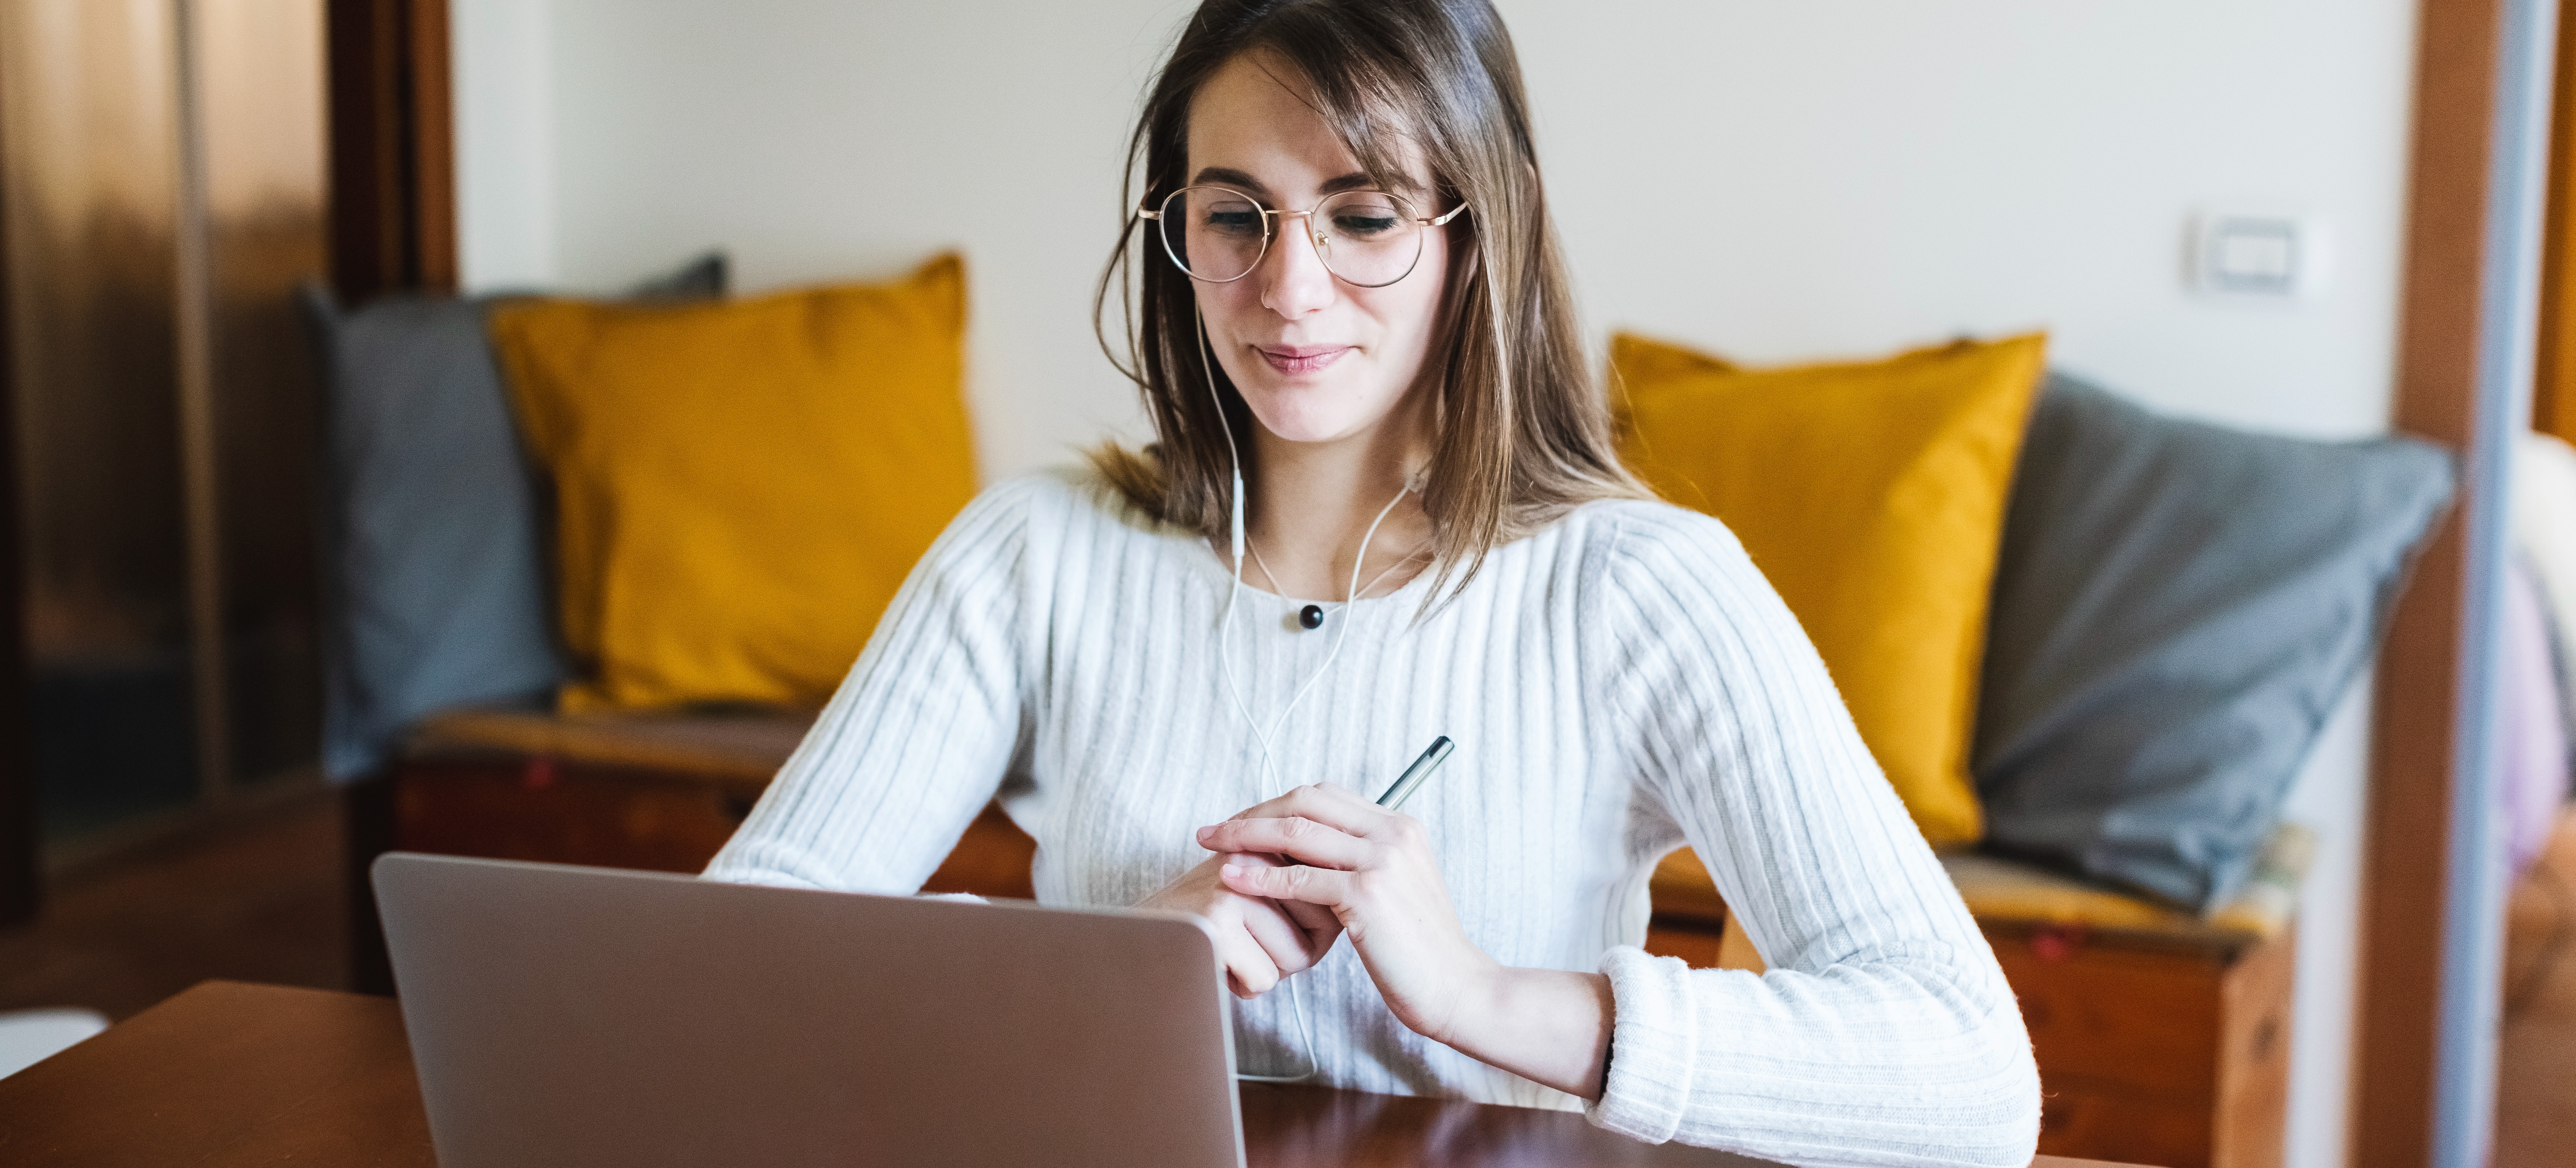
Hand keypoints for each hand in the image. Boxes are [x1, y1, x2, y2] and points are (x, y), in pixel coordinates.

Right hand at [1135, 850, 1337, 998]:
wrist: (1143, 941)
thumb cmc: (1211, 927)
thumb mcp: (1263, 894)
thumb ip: (1306, 889)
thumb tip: (1350, 910)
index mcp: (1272, 841)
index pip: (1333, 896)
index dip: (1313, 927)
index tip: (1272, 922)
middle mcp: (1255, 855)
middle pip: (1323, 926)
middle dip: (1295, 949)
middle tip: (1251, 939)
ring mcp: (1236, 885)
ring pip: (1297, 956)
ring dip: (1268, 968)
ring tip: (1233, 949)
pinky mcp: (1218, 920)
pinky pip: (1265, 977)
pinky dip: (1244, 985)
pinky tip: (1219, 964)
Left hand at [1197, 782, 1615, 1100]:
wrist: (1456, 987)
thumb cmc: (1420, 949)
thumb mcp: (1395, 889)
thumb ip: (1360, 863)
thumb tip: (1310, 855)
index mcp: (1400, 826)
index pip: (1326, 795)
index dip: (1278, 804)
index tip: (1244, 822)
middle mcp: (1393, 832)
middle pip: (1307, 802)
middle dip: (1254, 812)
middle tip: (1215, 830)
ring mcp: (1382, 860)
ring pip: (1298, 832)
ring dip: (1246, 835)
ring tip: (1212, 845)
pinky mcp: (1368, 894)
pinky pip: (1300, 877)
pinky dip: (1261, 876)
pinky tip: (1233, 879)